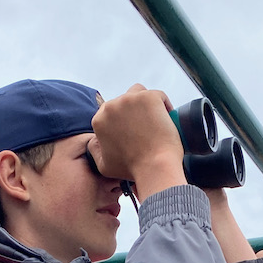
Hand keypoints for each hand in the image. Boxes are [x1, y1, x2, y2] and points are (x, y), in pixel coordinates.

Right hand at [89, 84, 184, 198]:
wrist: (154, 167)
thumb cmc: (133, 169)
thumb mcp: (103, 166)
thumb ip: (95, 150)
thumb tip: (95, 140)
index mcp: (99, 121)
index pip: (111, 112)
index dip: (124, 120)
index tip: (135, 129)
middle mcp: (111, 107)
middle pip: (124, 101)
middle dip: (135, 112)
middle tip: (147, 127)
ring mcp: (130, 100)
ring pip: (139, 93)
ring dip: (146, 103)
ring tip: (155, 120)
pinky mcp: (149, 97)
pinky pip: (159, 96)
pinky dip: (164, 105)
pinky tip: (167, 118)